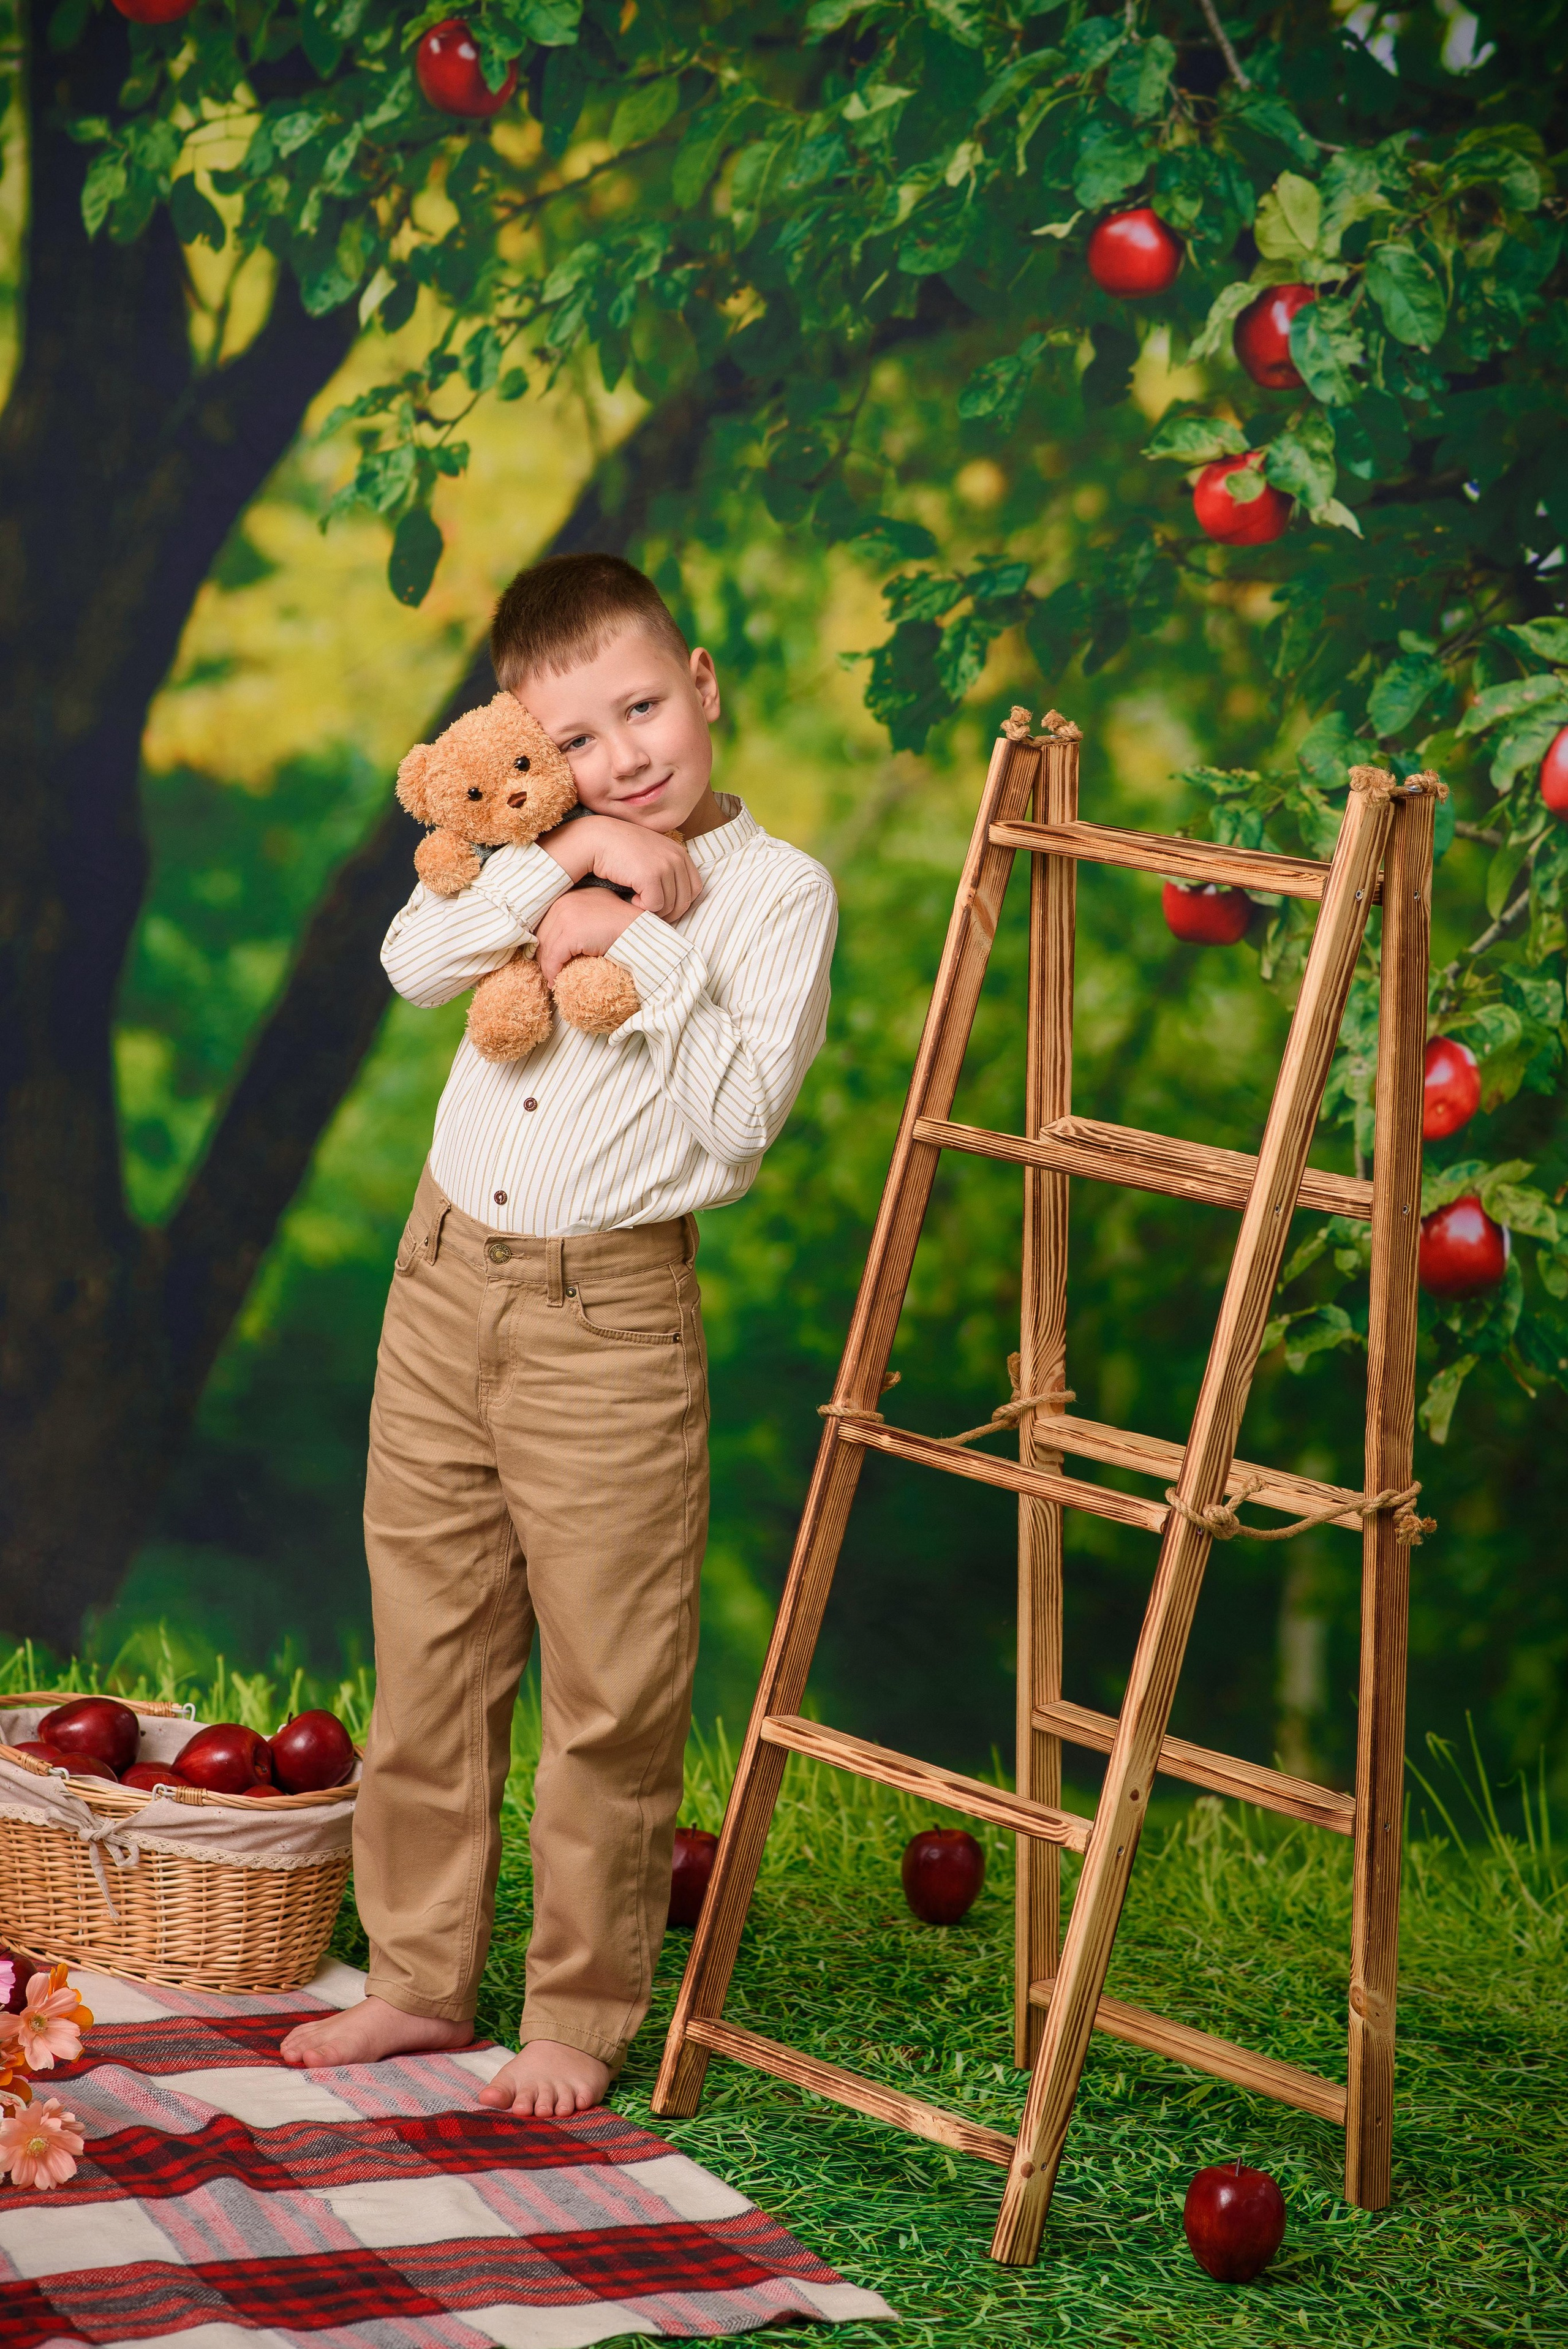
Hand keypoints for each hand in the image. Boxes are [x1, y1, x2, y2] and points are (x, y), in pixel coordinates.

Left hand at [534, 890, 638, 987]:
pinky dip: (553, 973)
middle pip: (542, 935)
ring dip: (547, 968)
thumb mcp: (595, 915)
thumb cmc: (622, 927)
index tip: (547, 960)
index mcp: (569, 896)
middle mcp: (564, 901)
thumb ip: (577, 919)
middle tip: (549, 973)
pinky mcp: (572, 933)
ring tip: (553, 981)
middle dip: (544, 957)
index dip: (544, 944)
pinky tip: (556, 982)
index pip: (546, 923)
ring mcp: (567, 916)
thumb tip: (560, 942)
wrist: (638, 932)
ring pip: (546, 948)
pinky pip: (554, 958)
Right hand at [538, 814, 700, 919]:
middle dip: (668, 913)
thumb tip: (678, 901)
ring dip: (653, 911)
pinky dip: (642, 907)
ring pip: (670, 907)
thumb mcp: (651, 855)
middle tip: (649, 911)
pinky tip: (631, 897)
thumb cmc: (620, 850)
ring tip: (637, 900)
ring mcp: (665, 866)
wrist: (597, 838)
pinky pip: (655, 906)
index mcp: (680, 853)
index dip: (681, 903)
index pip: (695, 889)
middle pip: (685, 901)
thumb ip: (667, 870)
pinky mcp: (651, 876)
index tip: (663, 907)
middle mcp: (676, 858)